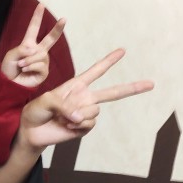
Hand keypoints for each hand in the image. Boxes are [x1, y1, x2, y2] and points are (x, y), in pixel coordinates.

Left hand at [0, 3, 65, 88]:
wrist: (9, 84)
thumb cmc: (8, 69)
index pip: (34, 28)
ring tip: (21, 66)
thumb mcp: (11, 55)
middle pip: (50, 39)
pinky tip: (25, 70)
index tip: (41, 5)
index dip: (37, 17)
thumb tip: (35, 51)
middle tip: (64, 19)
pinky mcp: (44, 72)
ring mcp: (42, 61)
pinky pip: (41, 65)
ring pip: (40, 55)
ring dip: (29, 60)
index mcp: (28, 44)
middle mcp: (38, 51)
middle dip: (57, 29)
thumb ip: (22, 49)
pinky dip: (31, 66)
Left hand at [19, 48, 153, 149]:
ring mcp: (85, 113)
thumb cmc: (36, 111)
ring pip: (94, 110)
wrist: (31, 131)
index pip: (96, 71)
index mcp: (76, 85)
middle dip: (133, 87)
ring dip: (78, 115)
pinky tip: (66, 126)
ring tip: (63, 118)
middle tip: (151, 84)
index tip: (123, 51)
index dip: (109, 61)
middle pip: (113, 92)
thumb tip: (80, 118)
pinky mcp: (83, 127)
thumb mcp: (46, 100)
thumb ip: (65, 106)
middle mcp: (84, 98)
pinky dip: (77, 125)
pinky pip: (89, 124)